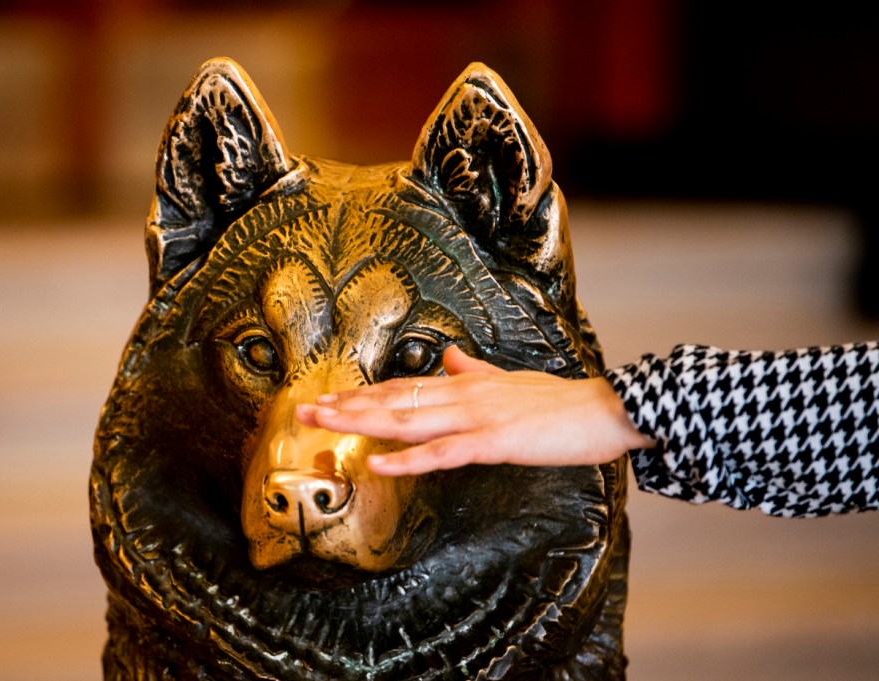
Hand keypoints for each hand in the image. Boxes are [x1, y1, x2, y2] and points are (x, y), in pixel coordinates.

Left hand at [295, 346, 653, 475]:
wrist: (603, 410)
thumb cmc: (558, 402)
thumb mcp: (509, 381)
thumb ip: (475, 372)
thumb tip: (449, 358)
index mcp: (464, 384)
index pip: (401, 389)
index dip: (361, 395)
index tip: (326, 399)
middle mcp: (462, 394)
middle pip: (393, 401)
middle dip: (346, 406)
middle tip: (303, 412)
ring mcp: (477, 417)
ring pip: (407, 421)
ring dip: (362, 423)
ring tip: (324, 425)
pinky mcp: (495, 440)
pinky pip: (443, 452)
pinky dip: (408, 459)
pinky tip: (378, 463)